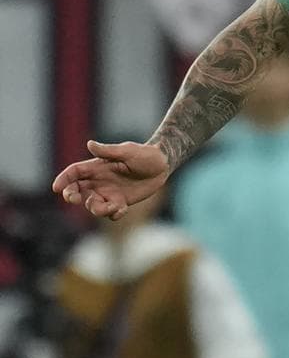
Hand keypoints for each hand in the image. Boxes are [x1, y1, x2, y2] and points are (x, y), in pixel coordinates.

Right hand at [52, 141, 169, 219]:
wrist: (162, 165)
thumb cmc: (144, 154)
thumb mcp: (127, 151)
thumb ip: (109, 150)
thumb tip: (90, 144)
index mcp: (97, 167)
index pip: (74, 173)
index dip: (63, 180)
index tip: (56, 188)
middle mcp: (99, 181)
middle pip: (76, 191)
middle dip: (72, 196)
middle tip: (75, 199)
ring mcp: (109, 192)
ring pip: (92, 205)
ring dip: (96, 208)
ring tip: (112, 206)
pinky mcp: (120, 202)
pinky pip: (110, 213)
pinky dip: (113, 214)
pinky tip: (122, 208)